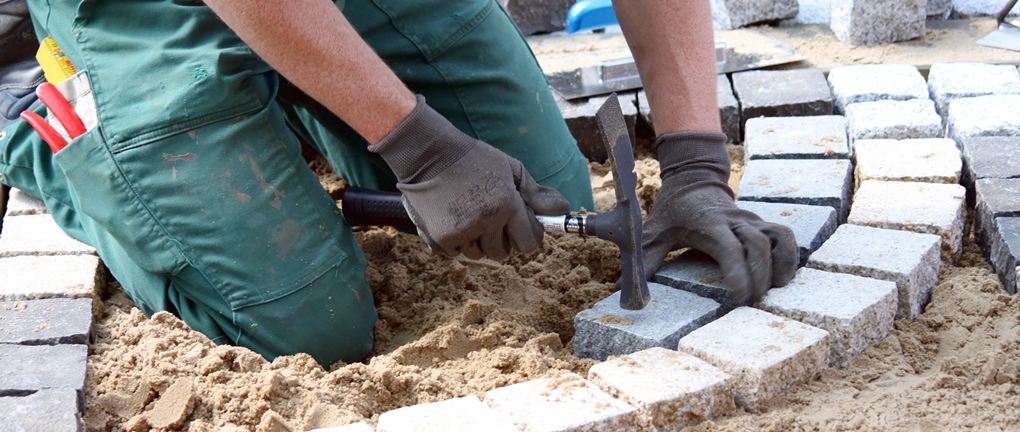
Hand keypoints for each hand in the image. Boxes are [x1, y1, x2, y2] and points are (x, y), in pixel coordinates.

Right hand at [369, 95, 569, 259]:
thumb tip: (564, 209)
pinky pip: (455, 254)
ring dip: (476, 241)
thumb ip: (536, 193)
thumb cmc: (473, 159)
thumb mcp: (510, 169)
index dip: (526, 234)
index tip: (518, 224)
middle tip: (488, 214)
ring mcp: (460, 234)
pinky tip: (450, 217)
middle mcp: (485, 223)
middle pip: (502, 253)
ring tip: (467, 213)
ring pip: (478, 255)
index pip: (530, 243)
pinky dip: (454, 241)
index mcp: (507, 205)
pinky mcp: (438, 240)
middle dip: (500, 238)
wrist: (426, 154)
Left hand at [642, 132, 797, 303]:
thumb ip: (641, 261)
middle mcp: (734, 220)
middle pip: (758, 248)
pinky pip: (785, 236)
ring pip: (777, 240)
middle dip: (759, 278)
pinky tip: (784, 277)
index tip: (737, 297)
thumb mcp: (652, 232)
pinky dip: (790, 255)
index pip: (730, 248)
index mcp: (708, 224)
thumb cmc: (672, 211)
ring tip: (773, 292)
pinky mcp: (762, 222)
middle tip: (751, 304)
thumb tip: (625, 293)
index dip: (737, 273)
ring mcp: (751, 220)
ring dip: (779, 267)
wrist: (693, 179)